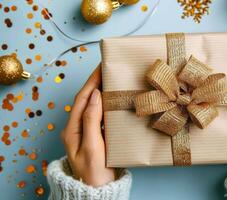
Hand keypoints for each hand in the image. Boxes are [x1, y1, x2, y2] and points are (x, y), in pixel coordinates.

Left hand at [60, 65, 115, 186]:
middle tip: (107, 69)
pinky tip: (114, 101)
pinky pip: (99, 116)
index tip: (100, 67)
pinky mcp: (95, 137)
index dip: (91, 82)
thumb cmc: (94, 173)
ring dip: (101, 93)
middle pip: (86, 101)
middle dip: (95, 83)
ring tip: (111, 80)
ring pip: (93, 107)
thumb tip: (96, 95)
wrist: (98, 191)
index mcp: (72, 130)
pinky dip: (106, 105)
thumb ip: (91, 120)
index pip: (82, 99)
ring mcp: (86, 133)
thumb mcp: (91, 146)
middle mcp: (77, 129)